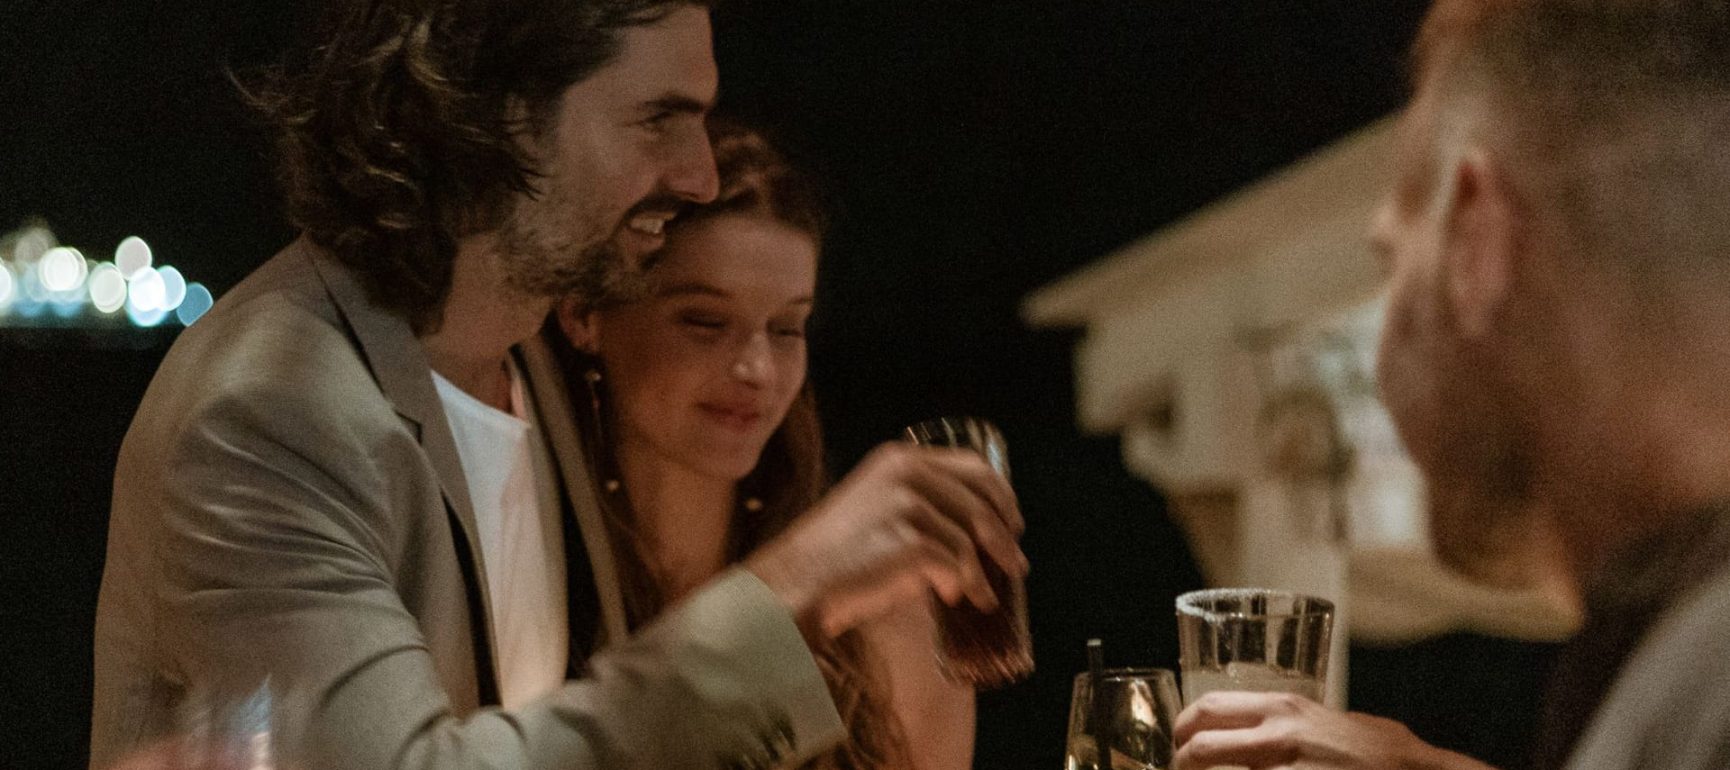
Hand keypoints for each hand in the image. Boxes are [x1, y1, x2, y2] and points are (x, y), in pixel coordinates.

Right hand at [744, 443, 1027, 637]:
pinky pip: (956, 565)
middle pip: (981, 500)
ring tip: (986, 595)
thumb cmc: (834, 557)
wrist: (795, 582)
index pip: (972, 467)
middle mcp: (906, 473)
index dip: (1000, 496)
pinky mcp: (910, 540)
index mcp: (899, 459)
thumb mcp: (876, 509)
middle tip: (1015, 563)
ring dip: (983, 571)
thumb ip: (918, 506)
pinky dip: (963, 585)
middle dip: (1005, 534)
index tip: (1013, 522)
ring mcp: (908, 505)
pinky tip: (957, 598)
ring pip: (970, 537)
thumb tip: (973, 533)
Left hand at [1172, 691, 1495, 769]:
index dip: (1182, 731)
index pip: (1207, 710)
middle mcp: (1277, 738)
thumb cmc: (1381, 751)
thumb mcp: (1330, 720)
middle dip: (1180, 767)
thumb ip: (1290, 722)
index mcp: (1283, 708)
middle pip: (1197, 751)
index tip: (1179, 746)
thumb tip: (1256, 732)